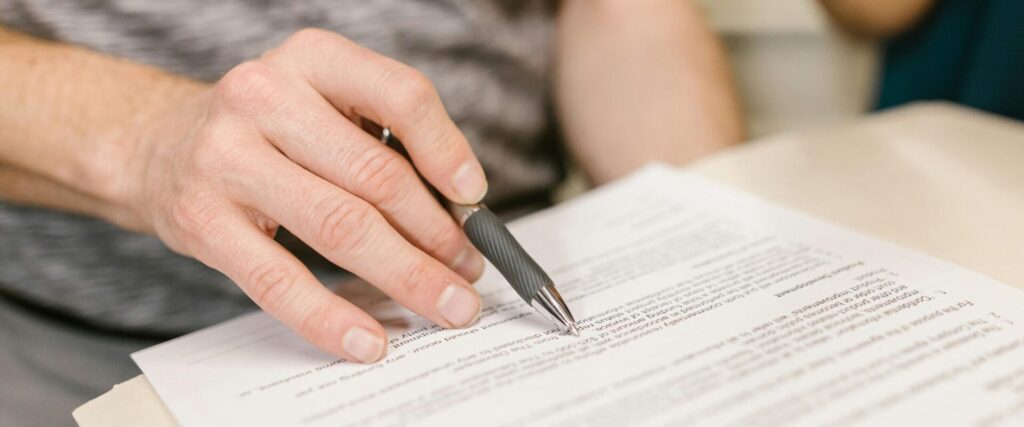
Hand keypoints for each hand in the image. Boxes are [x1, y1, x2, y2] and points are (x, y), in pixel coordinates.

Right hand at [121, 29, 487, 362]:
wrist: (160, 145)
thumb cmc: (266, 129)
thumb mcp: (324, 103)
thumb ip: (385, 141)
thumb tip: (458, 213)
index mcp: (312, 58)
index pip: (401, 96)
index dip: (447, 151)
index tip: (475, 197)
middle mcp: (264, 96)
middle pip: (376, 176)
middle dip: (437, 234)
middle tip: (468, 270)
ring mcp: (227, 158)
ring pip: (340, 227)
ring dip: (406, 275)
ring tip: (445, 303)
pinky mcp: (203, 221)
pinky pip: (279, 280)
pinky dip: (331, 317)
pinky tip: (369, 340)